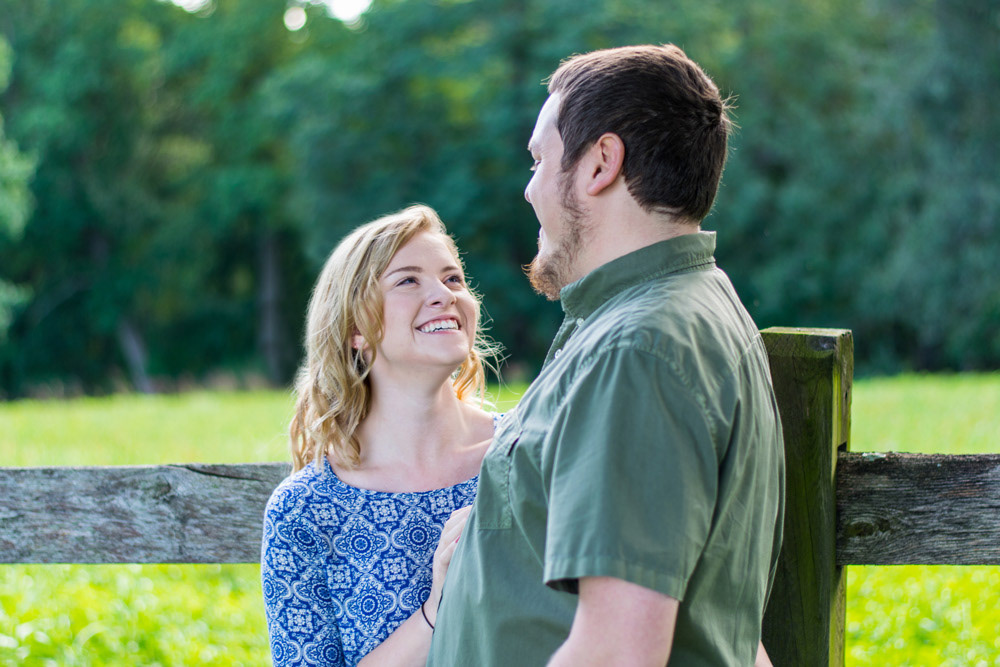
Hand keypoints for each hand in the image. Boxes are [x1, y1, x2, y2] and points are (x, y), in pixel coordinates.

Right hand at [425, 505, 471, 623]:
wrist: (443, 604)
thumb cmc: (460, 579)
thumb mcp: (466, 559)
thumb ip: (473, 545)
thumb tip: (492, 532)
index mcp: (448, 542)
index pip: (454, 520)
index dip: (465, 511)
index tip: (479, 503)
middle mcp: (442, 547)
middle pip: (450, 525)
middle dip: (464, 514)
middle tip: (478, 507)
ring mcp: (438, 558)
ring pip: (446, 537)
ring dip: (459, 527)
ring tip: (472, 518)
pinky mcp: (439, 571)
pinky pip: (443, 556)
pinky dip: (452, 548)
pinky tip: (461, 542)